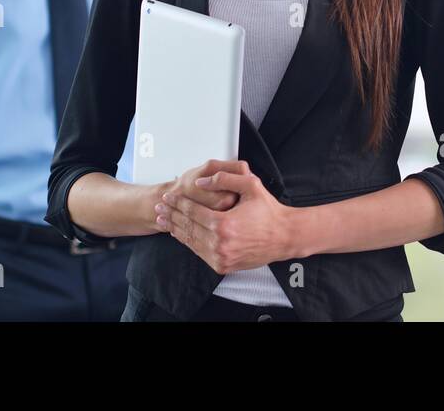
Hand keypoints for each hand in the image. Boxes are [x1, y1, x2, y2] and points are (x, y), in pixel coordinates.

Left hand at [155, 160, 296, 273]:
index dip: (178, 203)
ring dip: (176, 229)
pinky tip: (180, 234)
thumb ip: (225, 179)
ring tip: (164, 220)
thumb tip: (201, 181)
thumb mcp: (251, 186)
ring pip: (191, 242)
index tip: (168, 197)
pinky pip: (199, 252)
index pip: (193, 212)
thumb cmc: (269, 211)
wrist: (283, 236)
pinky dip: (188, 242)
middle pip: (187, 228)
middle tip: (159, 207)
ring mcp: (220, 258)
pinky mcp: (222, 266)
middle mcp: (220, 244)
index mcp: (225, 224)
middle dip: (171, 215)